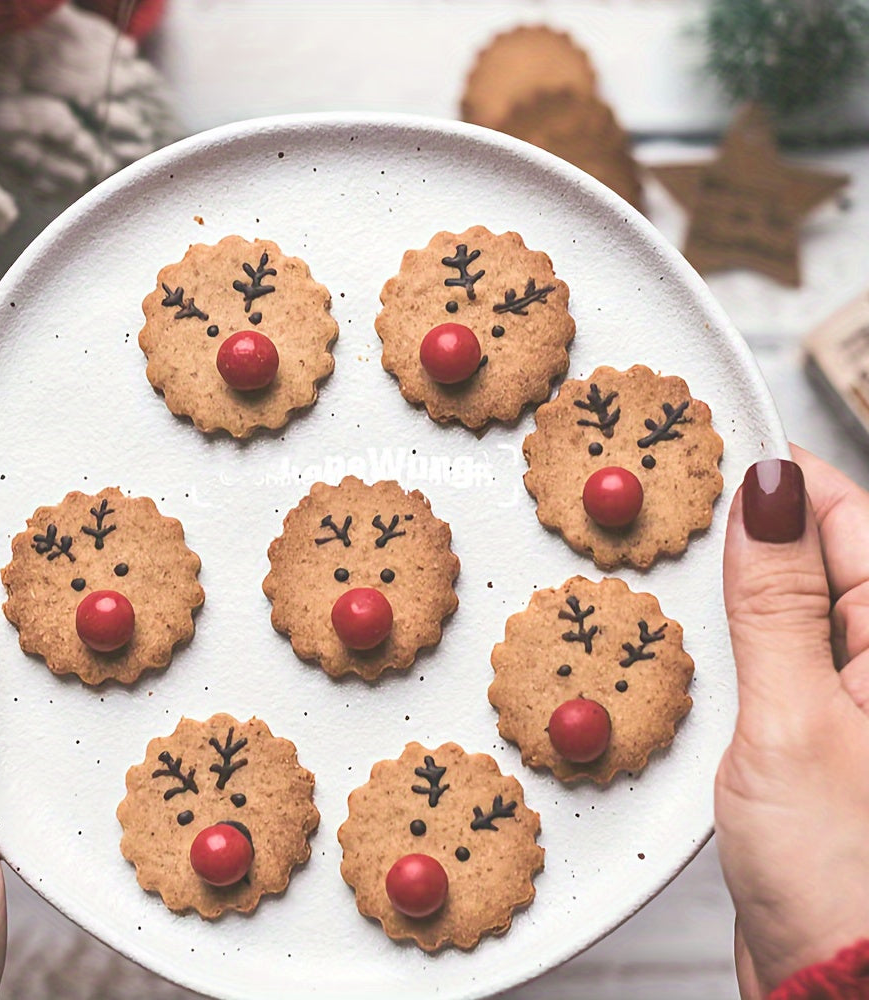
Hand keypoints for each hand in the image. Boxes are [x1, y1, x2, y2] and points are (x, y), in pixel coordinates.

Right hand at [718, 446, 868, 996]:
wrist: (835, 984)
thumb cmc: (846, 879)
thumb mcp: (793, 720)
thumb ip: (777, 602)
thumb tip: (767, 494)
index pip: (846, 515)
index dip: (774, 475)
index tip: (703, 443)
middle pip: (811, 553)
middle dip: (738, 529)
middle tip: (661, 511)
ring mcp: (849, 692)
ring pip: (781, 602)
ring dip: (723, 591)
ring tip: (663, 577)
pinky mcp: (814, 725)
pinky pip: (767, 654)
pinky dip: (723, 641)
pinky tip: (683, 643)